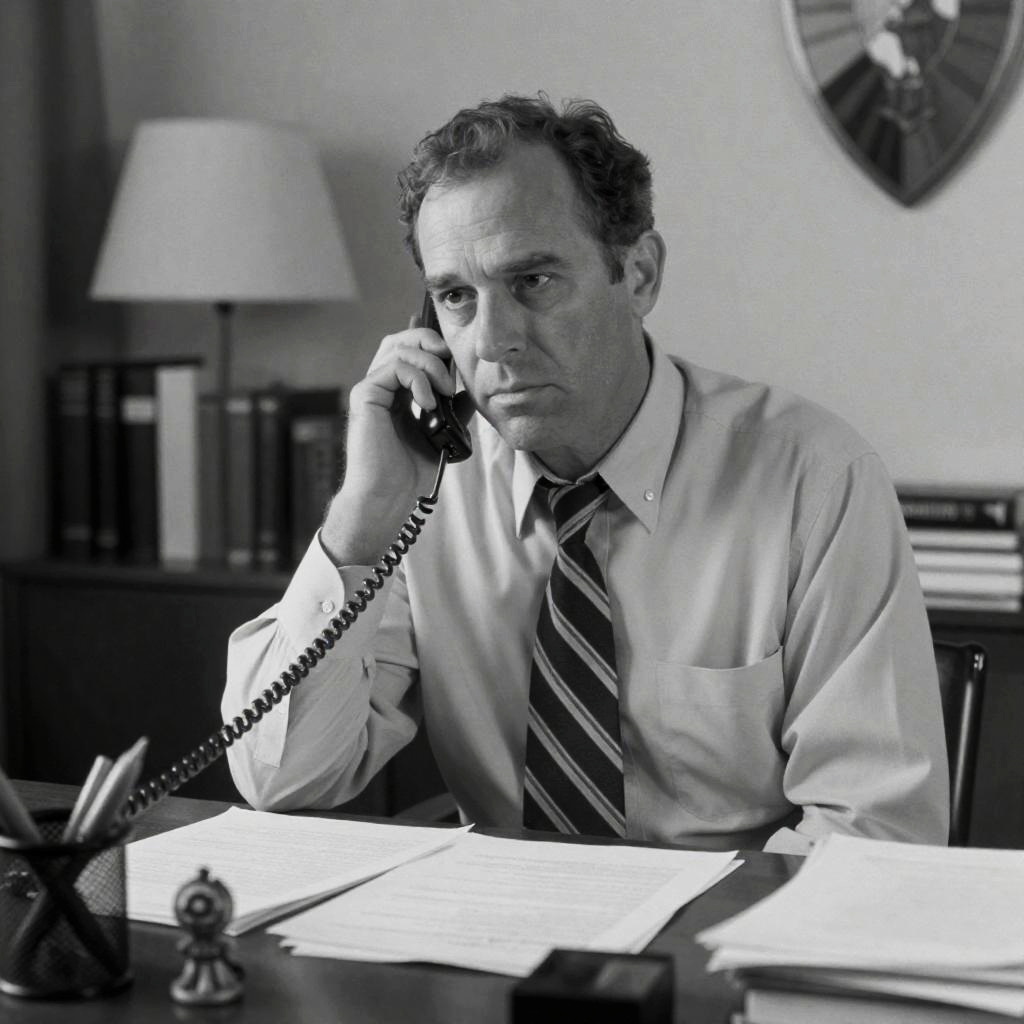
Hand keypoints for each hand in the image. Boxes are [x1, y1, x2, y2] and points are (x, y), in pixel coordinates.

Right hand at [320, 316, 453, 564]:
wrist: (388, 496)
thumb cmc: (408, 473)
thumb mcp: (442, 435)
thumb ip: (453, 410)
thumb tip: (471, 390)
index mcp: (397, 394)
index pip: (410, 351)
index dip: (432, 343)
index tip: (456, 359)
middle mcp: (382, 387)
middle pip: (400, 340)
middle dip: (430, 342)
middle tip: (451, 364)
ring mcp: (371, 390)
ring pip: (398, 348)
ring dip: (430, 363)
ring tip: (445, 389)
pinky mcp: (365, 396)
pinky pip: (394, 367)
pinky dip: (418, 379)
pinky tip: (428, 402)